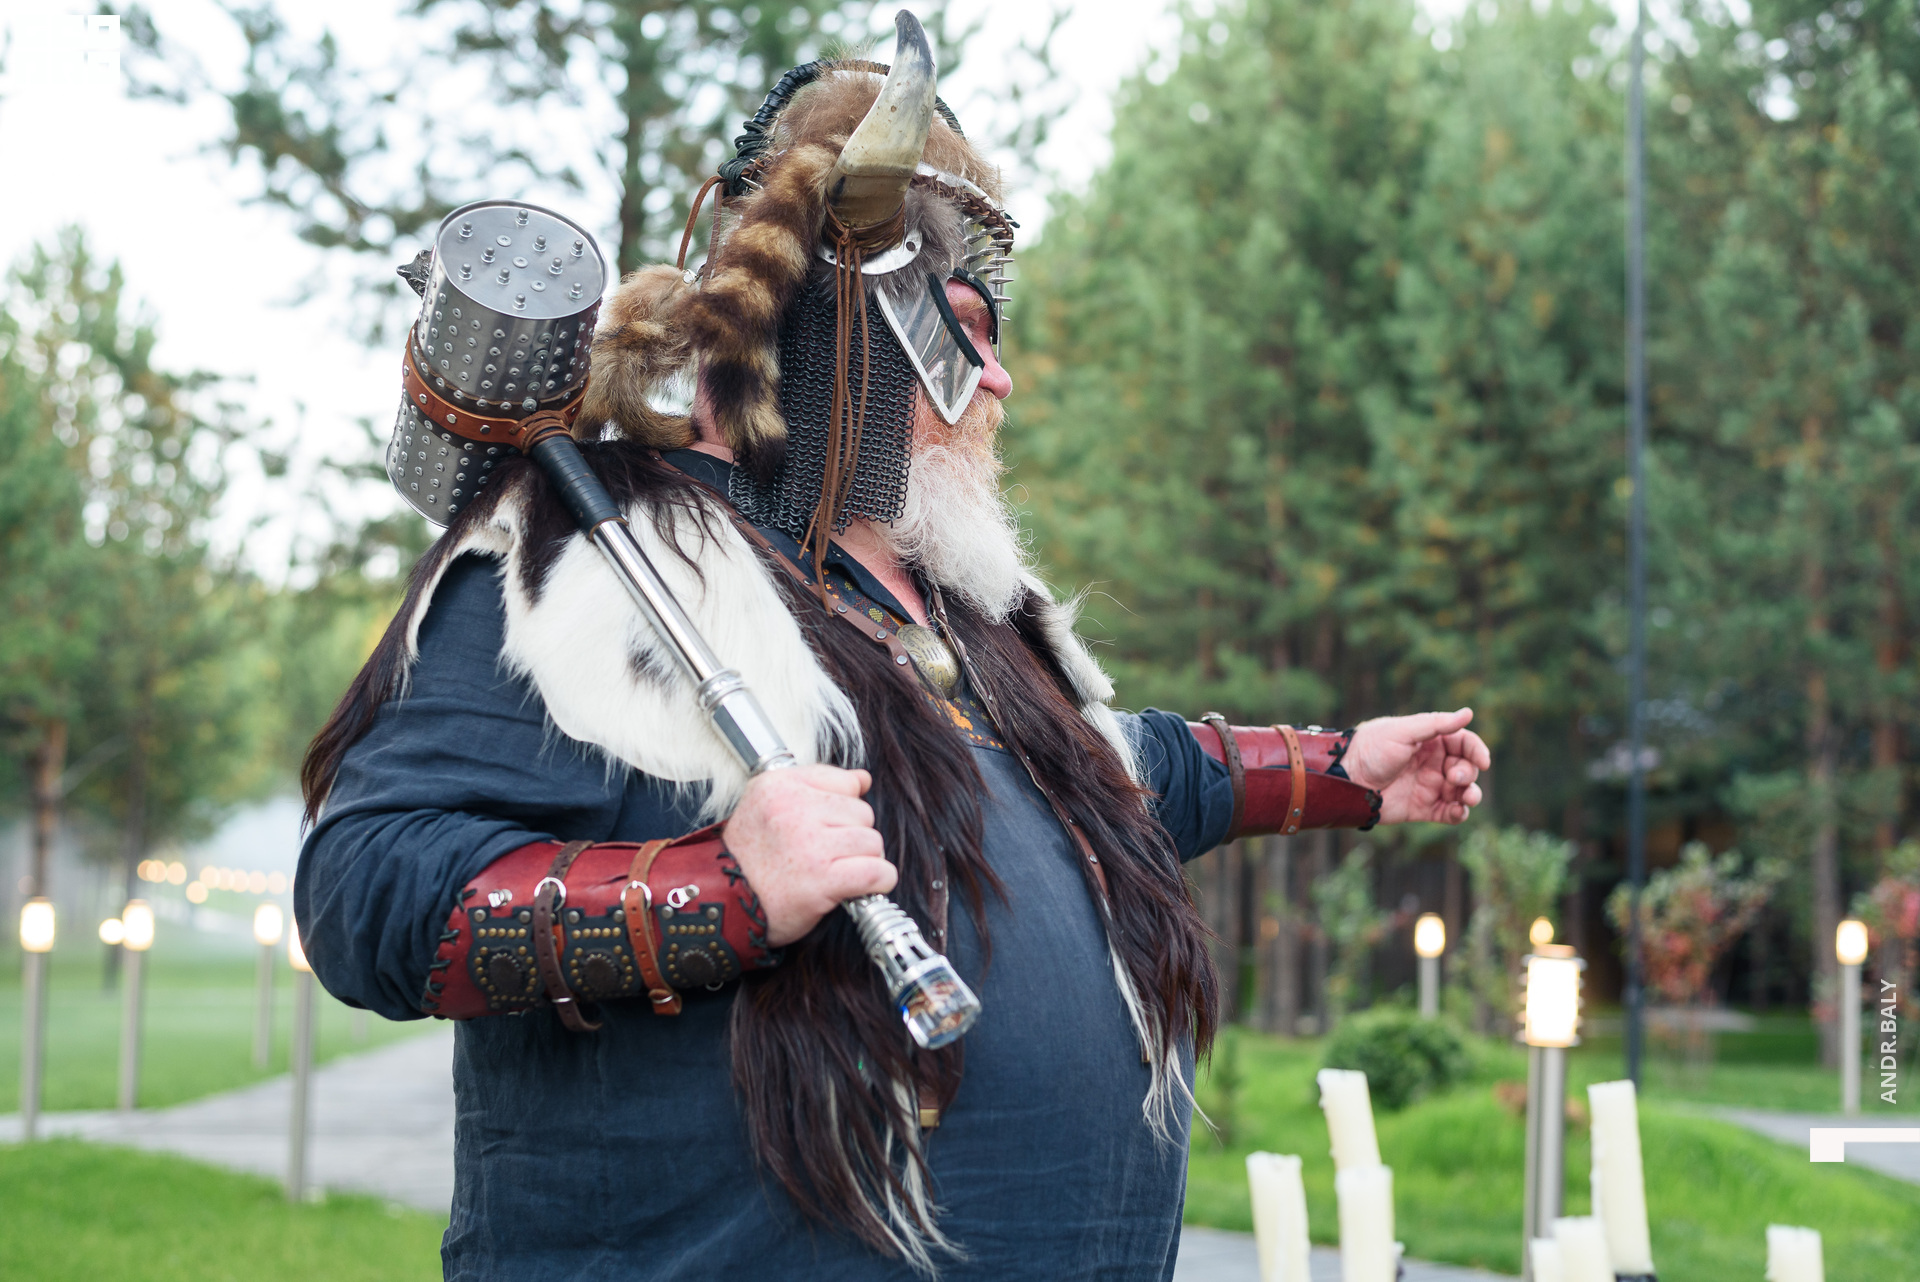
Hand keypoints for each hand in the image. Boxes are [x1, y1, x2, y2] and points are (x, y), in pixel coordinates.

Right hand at [721, 765, 896, 946]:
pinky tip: (858, 888)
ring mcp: (809, 844)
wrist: (723, 903)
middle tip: (825, 857)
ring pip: (872, 841)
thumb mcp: (767, 805)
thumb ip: (817, 784)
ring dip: (862, 861)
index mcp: (779, 785)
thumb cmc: (750, 859)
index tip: (822, 830)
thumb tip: (862, 779)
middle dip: (852, 836)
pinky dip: (877, 882)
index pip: (846, 782)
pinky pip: (877, 872)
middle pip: (863, 812)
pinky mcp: (822, 879)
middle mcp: (794, 809)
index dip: (840, 810)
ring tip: (834, 872)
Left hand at [1341, 708, 1489, 824]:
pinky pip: (1449, 813)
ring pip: (1462, 792)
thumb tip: (1469, 713)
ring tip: (1467, 798)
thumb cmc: (1371, 749)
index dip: (1477, 751)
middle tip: (1454, 777)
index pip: (1464, 743)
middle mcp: (1433, 763)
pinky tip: (1458, 812)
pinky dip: (1459, 814)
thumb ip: (1436, 725)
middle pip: (1466, 768)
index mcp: (1430, 741)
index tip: (1483, 761)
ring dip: (1471, 795)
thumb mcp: (1403, 732)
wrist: (1346, 780)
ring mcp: (1429, 786)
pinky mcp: (1422, 808)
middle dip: (1468, 773)